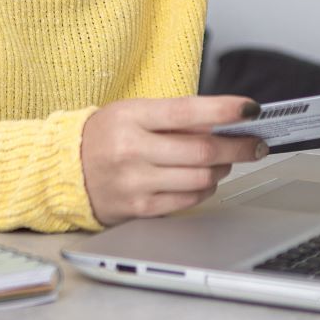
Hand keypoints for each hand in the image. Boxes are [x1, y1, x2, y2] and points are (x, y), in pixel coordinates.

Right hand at [81, 95, 270, 225]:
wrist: (64, 170)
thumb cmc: (106, 135)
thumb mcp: (133, 112)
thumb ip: (174, 117)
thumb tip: (223, 123)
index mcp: (131, 117)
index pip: (187, 111)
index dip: (224, 110)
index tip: (251, 109)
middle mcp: (131, 150)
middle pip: (202, 150)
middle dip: (238, 147)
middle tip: (255, 144)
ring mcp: (135, 183)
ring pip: (200, 179)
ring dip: (222, 169)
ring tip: (226, 160)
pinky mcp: (139, 209)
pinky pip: (188, 201)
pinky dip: (205, 190)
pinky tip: (206, 180)